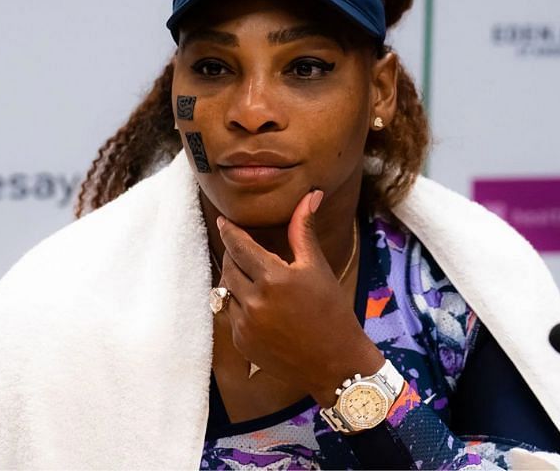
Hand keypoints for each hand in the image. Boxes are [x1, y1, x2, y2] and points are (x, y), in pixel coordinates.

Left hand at [216, 190, 383, 403]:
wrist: (336, 364)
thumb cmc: (331, 311)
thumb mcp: (317, 268)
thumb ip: (303, 231)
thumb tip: (310, 195)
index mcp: (274, 278)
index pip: (239, 246)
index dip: (229, 231)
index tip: (224, 222)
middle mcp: (255, 301)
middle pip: (229, 266)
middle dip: (234, 255)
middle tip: (244, 251)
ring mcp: (245, 324)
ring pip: (226, 290)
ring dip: (236, 281)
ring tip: (254, 278)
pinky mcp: (241, 342)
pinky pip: (230, 314)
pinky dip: (240, 306)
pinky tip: (260, 307)